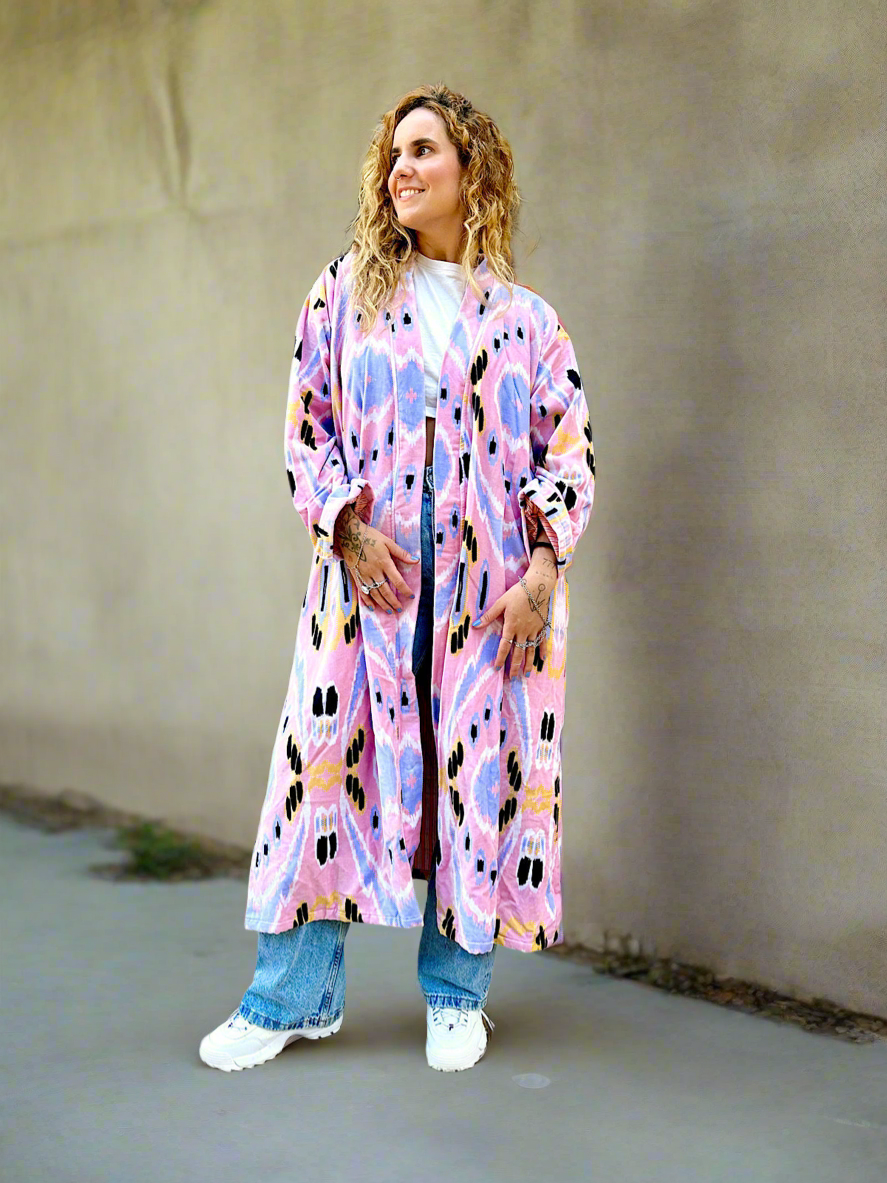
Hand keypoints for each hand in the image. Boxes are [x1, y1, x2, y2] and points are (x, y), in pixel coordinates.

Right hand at [335, 504, 418, 614]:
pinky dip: (367, 600)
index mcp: (384, 563)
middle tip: (399, 609)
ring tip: (389, 611)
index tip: (411, 596)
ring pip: (374, 593)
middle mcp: (374, 571)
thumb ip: (401, 553)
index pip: (397, 581)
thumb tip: (416, 560)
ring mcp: (364, 575)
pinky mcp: (356, 576)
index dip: (405, 590)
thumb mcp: (388, 542)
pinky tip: (372, 607)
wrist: (349, 534)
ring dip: (382, 604)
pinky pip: (362, 591)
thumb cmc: (370, 536)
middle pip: (385, 591)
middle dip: (393, 602)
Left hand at [471, 554, 555, 677]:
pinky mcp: (542, 626)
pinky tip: (542, 660)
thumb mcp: (500, 603)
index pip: (505, 646)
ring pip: (530, 650)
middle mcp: (523, 631)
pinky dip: (542, 651)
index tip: (497, 668)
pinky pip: (542, 641)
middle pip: (518, 652)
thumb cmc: (517, 593)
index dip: (500, 658)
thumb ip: (489, 616)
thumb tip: (475, 625)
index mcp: (511, 626)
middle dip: (514, 666)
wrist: (537, 586)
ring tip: (526, 674)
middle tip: (512, 677)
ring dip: (528, 663)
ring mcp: (534, 630)